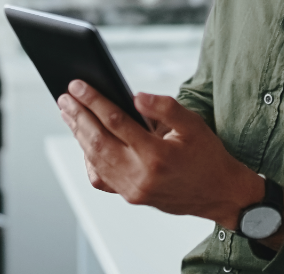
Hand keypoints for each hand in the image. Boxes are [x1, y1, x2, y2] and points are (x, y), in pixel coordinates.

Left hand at [57, 81, 264, 229]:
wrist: (220, 194)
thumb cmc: (208, 156)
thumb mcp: (194, 125)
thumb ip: (165, 107)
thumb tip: (135, 96)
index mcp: (157, 155)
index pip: (116, 122)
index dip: (94, 101)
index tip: (78, 85)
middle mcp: (140, 176)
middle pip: (98, 141)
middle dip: (78, 116)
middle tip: (64, 96)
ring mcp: (132, 190)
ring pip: (95, 159)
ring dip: (78, 134)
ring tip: (68, 113)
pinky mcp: (130, 197)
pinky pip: (101, 178)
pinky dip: (89, 159)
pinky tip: (85, 142)